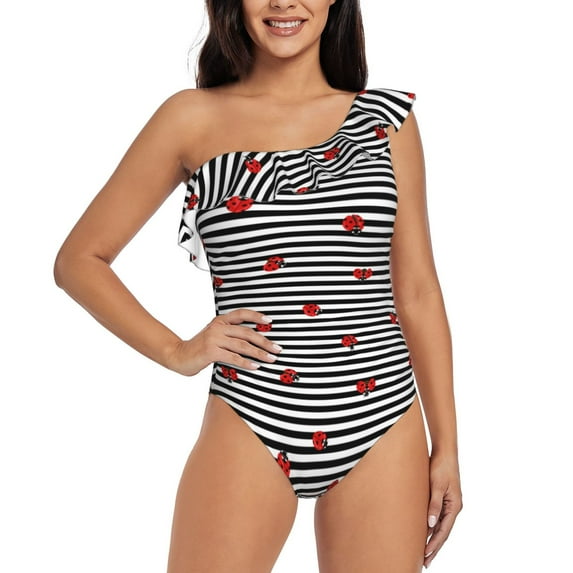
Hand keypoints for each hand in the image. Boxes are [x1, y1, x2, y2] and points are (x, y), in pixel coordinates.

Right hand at [166, 309, 281, 376]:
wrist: (178, 356)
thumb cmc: (199, 348)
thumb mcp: (214, 336)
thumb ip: (229, 335)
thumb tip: (253, 341)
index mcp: (220, 321)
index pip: (241, 314)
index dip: (256, 316)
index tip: (270, 321)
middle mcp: (218, 327)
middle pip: (246, 332)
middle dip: (264, 341)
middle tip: (278, 349)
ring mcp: (214, 339)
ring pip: (242, 345)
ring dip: (259, 353)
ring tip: (271, 359)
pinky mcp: (211, 351)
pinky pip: (233, 357)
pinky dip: (246, 362)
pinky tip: (255, 367)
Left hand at [424, 454, 461, 567]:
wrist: (444, 452)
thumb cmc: (441, 466)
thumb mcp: (436, 485)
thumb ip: (434, 504)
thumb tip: (431, 524)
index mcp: (454, 506)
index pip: (444, 531)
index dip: (434, 544)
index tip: (426, 556)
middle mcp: (453, 507)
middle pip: (443, 532)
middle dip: (434, 548)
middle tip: (425, 562)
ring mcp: (449, 503)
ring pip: (441, 526)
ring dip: (433, 539)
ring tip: (424, 552)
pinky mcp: (443, 498)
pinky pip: (438, 517)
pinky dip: (432, 527)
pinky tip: (425, 532)